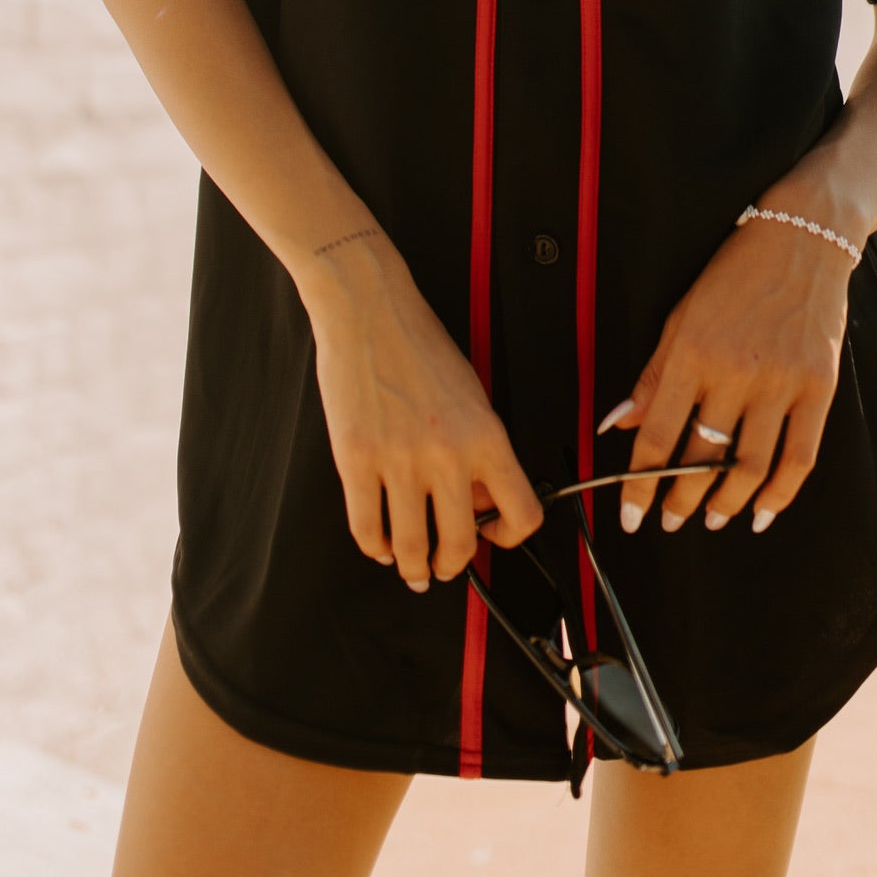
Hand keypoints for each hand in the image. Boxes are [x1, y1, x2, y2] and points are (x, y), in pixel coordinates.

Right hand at [300, 230, 543, 589]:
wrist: (369, 308)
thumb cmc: (420, 344)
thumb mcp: (470, 394)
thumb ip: (479, 450)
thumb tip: (474, 504)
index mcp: (486, 435)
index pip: (521, 514)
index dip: (509, 538)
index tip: (492, 537)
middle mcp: (447, 453)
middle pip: (460, 544)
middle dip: (451, 566)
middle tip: (442, 567)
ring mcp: (399, 459)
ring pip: (411, 547)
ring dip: (412, 568)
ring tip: (410, 567)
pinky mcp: (355, 459)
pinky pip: (367, 528)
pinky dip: (374, 548)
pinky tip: (379, 544)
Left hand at [609, 198, 857, 535]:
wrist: (801, 238)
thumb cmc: (733, 276)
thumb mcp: (681, 316)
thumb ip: (653, 376)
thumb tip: (618, 424)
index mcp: (692, 352)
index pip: (657, 436)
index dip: (639, 485)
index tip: (630, 515)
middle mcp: (735, 372)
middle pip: (703, 459)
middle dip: (681, 500)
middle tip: (670, 519)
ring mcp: (781, 382)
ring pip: (750, 467)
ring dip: (727, 504)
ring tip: (712, 520)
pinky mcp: (820, 388)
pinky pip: (800, 457)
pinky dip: (780, 495)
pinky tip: (762, 511)